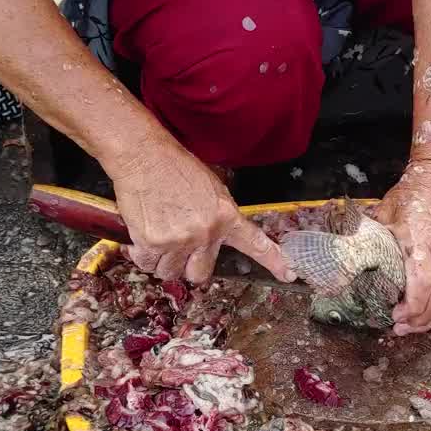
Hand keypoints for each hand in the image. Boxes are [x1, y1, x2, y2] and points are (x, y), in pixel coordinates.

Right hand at [109, 139, 294, 283]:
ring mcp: (179, 240)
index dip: (273, 261)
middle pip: (201, 274)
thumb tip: (216, 236)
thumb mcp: (211, 188)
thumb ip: (218, 216)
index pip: (255, 243)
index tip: (288, 273)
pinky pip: (147, 265)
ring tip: (159, 236)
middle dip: (189, 267)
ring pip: (171, 272)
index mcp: (226, 216)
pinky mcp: (153, 243)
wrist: (144, 156)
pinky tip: (143, 237)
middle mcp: (206, 233)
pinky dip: (142, 256)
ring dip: (164, 262)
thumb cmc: (175, 168)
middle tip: (180, 250)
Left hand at [376, 161, 430, 334]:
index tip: (393, 315)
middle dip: (420, 322)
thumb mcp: (386, 209)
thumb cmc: (414, 191)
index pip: (422, 284)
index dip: (410, 307)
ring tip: (409, 325)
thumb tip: (346, 252)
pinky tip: (420, 310)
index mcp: (419, 242)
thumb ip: (370, 233)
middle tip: (398, 327)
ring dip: (430, 319)